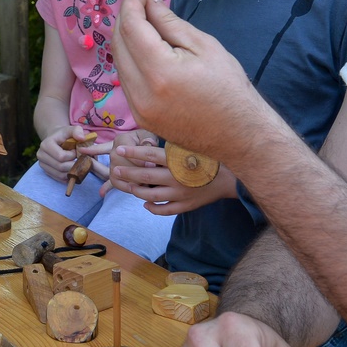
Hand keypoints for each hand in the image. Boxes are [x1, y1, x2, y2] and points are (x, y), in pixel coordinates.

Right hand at [35, 124, 86, 183]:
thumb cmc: (64, 135)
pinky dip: (68, 176)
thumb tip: (82, 138)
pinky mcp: (46, 171)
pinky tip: (73, 169)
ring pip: (60, 174)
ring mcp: (42, 165)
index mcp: (46, 145)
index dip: (72, 155)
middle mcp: (41, 155)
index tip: (76, 151)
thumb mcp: (70, 129)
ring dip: (71, 171)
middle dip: (73, 164)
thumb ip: (77, 131)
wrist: (56, 140)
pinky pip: (59, 178)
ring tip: (76, 163)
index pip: (61, 156)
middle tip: (78, 159)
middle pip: (60, 167)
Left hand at [104, 142, 232, 214]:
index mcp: (178, 161)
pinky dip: (152, 208)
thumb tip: (153, 136)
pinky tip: (145, 204)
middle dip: (128, 172)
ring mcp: (180, 195)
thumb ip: (173, 146)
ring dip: (137, 191)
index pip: (150, 155)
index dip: (133, 152)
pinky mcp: (185, 206)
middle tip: (116, 169)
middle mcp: (177, 178)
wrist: (230, 179)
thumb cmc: (210, 159)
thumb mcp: (192, 148)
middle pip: (145, 176)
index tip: (120, 149)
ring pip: (151, 196)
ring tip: (128, 186)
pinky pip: (164, 210)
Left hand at [113, 0, 265, 154]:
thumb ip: (169, 21)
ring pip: (119, 62)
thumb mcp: (204, 46)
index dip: (132, 2)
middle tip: (143, 2)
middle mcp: (142, 92)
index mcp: (160, 71)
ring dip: (127, 38)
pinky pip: (126, 80)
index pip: (131, 26)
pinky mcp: (139, 117)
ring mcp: (138, 108)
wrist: (238, 134)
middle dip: (127, 17)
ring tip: (146, 23)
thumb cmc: (228, 87)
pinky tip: (147, 50)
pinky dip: (132, 60)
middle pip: (118, 43)